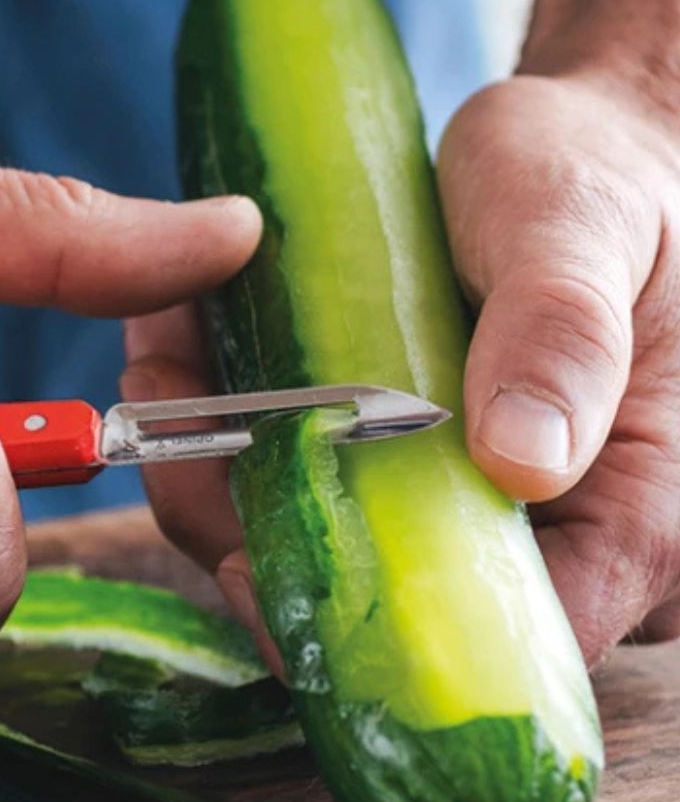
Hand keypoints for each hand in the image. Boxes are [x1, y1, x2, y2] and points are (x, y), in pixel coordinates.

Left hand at [125, 73, 679, 673]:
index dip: (374, 634)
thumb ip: (563, 337)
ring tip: (168, 369)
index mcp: (634, 520)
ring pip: (329, 558)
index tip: (252, 562)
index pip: (509, 648)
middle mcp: (551, 545)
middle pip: (388, 612)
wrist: (569, 153)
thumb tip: (523, 464)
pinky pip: (310, 496)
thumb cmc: (596, 181)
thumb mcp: (582, 229)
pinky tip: (189, 362)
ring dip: (228, 479)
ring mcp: (468, 518)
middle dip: (263, 532)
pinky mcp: (408, 482)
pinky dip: (238, 441)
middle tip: (174, 430)